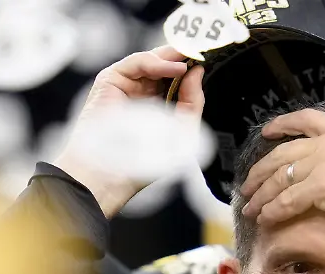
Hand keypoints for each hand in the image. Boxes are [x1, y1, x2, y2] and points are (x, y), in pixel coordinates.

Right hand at [53, 46, 204, 218]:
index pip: (177, 79)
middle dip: (185, 56)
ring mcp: (126, 86)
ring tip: (193, 58)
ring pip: (152, 60)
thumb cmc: (143, 163)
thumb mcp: (182, 131)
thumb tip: (197, 71)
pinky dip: (158, 62)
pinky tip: (176, 69)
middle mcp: (142, 93)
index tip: (213, 60)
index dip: (193, 68)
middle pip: (165, 65)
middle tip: (206, 48)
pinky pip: (137, 63)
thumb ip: (192, 101)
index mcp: (159, 105)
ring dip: (174, 57)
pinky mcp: (111, 81)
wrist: (114, 174)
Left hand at [239, 109, 324, 245]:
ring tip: (250, 207)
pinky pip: (288, 199)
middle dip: (261, 170)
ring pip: (282, 176)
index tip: (267, 132)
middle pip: (285, 151)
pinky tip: (265, 219)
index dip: (283, 125)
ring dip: (262, 194)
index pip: (308, 119)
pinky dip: (273, 210)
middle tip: (248, 185)